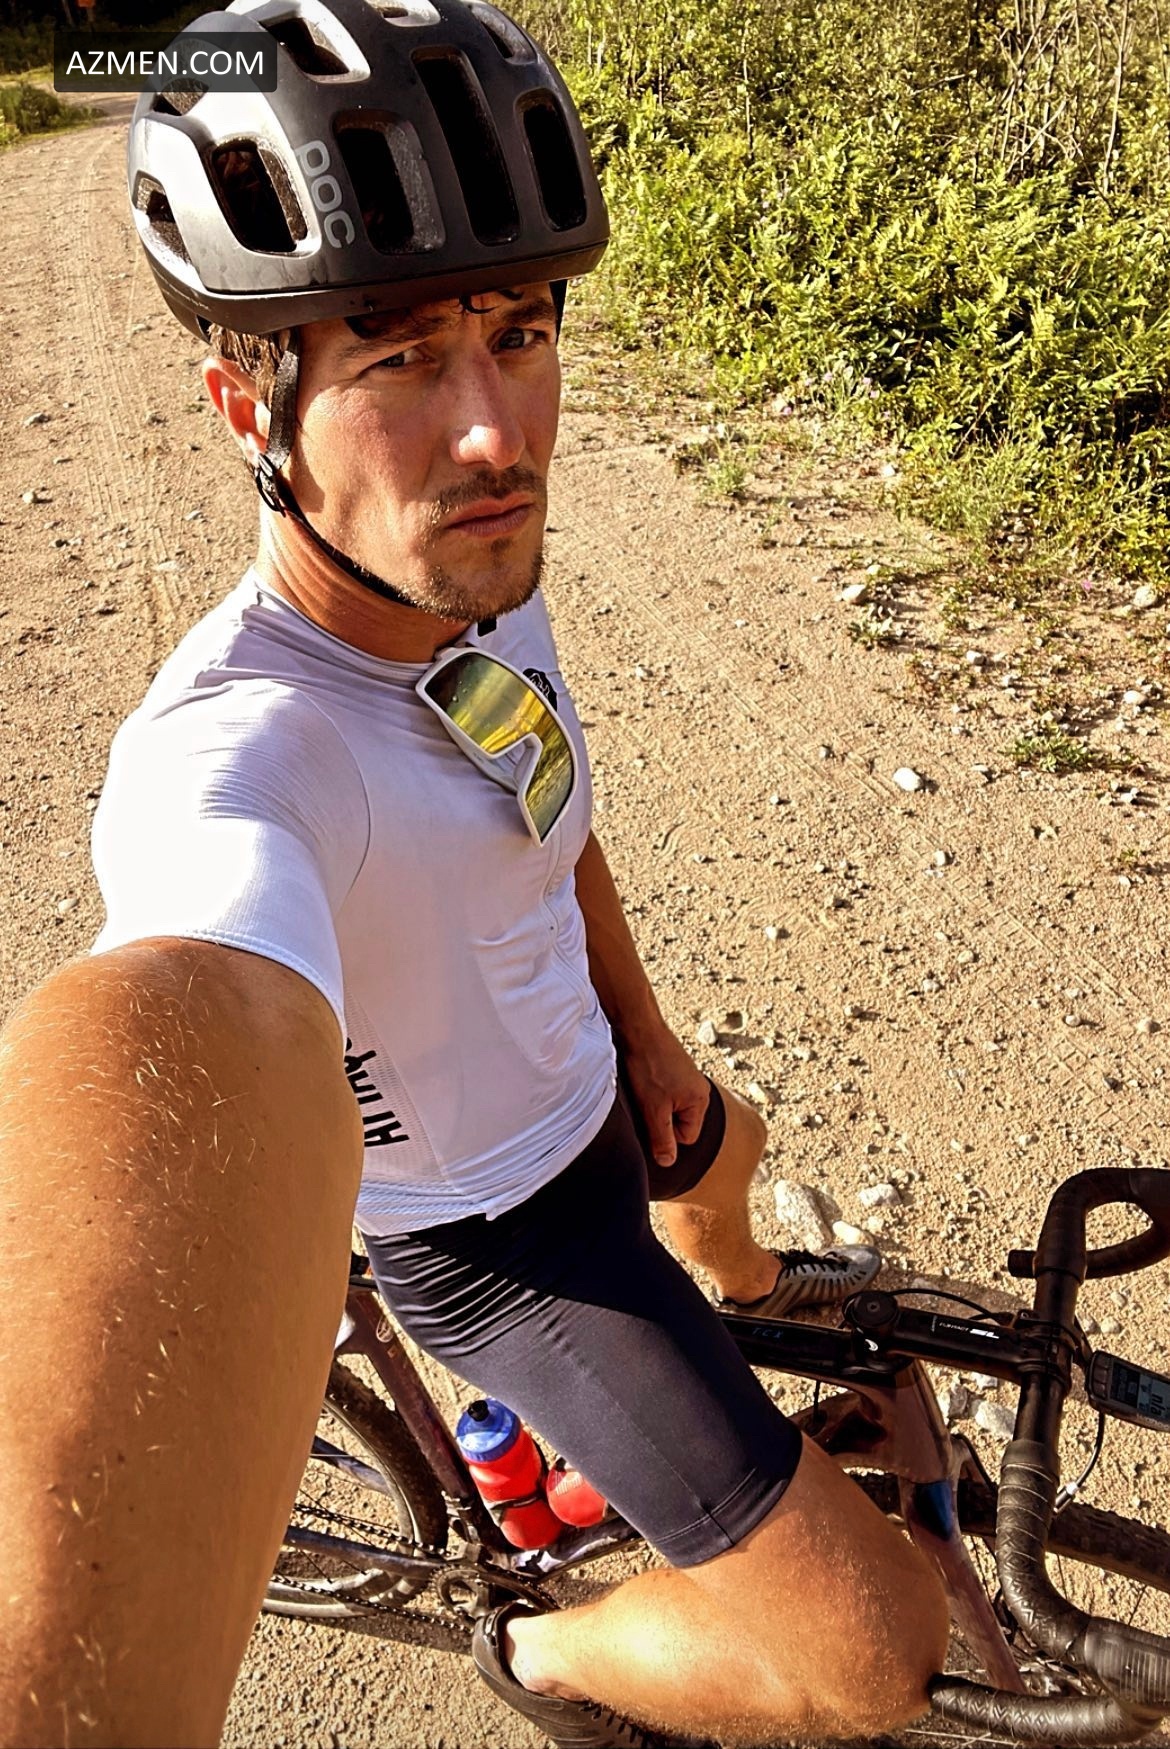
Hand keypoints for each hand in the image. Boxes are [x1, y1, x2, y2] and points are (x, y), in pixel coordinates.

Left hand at [621, 1026, 710, 1167]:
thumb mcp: (654, 1109)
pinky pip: (665, 1093)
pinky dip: (653, 1090)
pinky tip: (644, 1078)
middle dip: (661, 1118)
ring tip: (644, 1087)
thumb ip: (662, 1138)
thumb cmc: (648, 1066)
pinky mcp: (674, 1070)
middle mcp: (699, 1090)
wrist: (639, 1028)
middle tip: (646, 1102)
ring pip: (670, 1107)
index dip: (665, 1133)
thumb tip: (668, 1162)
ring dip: (655, 1104)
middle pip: (679, 1123)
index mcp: (700, 1101)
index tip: (652, 1116)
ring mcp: (687, 1079)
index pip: (686, 1138)